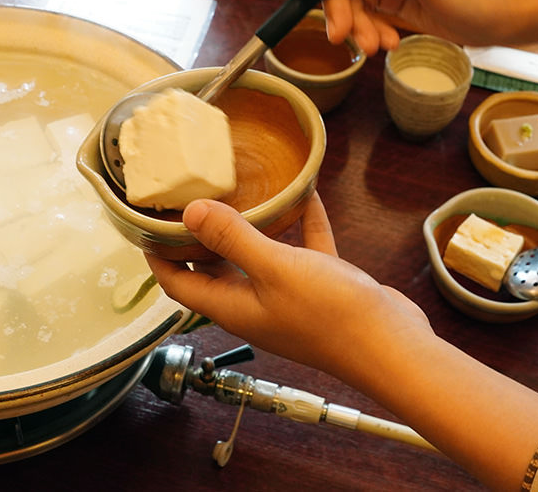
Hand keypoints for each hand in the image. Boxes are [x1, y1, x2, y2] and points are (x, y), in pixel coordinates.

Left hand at [146, 193, 430, 380]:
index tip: (146, 222)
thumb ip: (233, 239)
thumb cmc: (331, 315)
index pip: (178, 283)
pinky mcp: (320, 288)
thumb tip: (189, 213)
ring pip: (257, 258)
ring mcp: (287, 297)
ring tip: (240, 191)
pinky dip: (299, 226)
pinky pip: (302, 252)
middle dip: (198, 237)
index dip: (158, 255)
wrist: (391, 347)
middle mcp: (255, 304)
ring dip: (248, 229)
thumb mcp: (275, 269)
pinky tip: (306, 196)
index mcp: (233, 306)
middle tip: (188, 198)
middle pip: (213, 269)